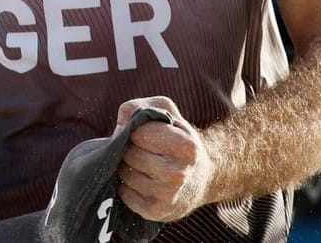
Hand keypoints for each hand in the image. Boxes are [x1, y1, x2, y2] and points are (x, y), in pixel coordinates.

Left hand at [113, 96, 214, 222]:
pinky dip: (128, 186)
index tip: (144, 133)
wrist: (202, 178)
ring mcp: (168, 196)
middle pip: (130, 154)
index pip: (138, 133)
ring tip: (143, 165)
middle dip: (130, 149)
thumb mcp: (167, 113)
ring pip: (125, 174)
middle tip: (142, 150)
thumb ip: (139, 108)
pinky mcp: (156, 212)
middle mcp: (179, 174)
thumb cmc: (179, 139)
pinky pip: (125, 195)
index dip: (136, 131)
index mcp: (186, 147)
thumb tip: (118, 128)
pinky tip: (142, 181)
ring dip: (127, 167)